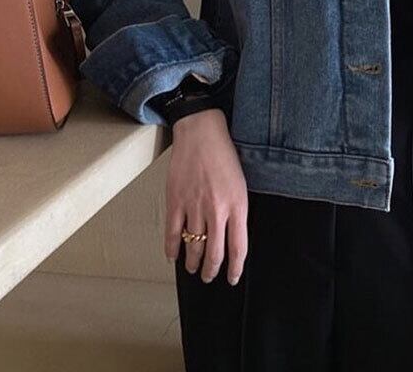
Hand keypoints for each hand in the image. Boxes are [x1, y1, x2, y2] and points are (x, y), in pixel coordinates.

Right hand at [164, 108, 247, 284]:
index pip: (238, 247)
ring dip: (193, 263)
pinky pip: (172, 233)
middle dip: (212, 270)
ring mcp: (194, 207)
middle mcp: (217, 210)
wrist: (201, 133)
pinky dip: (172, 249)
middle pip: (214, 253)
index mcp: (237, 205)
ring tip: (194, 269)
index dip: (236, 268)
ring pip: (193, 246)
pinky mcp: (175, 201)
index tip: (233, 278)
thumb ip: (237, 210)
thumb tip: (232, 235)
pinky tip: (174, 256)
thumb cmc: (224, 155)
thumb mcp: (240, 183)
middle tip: (210, 277)